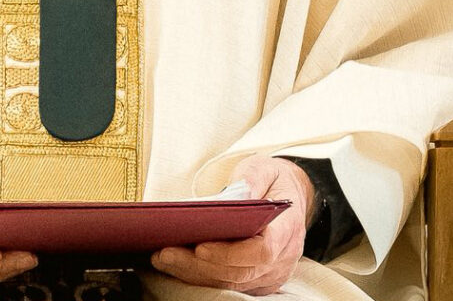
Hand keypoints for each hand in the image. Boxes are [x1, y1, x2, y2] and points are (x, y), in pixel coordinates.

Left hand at [150, 155, 314, 295]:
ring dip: (194, 274)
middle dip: (200, 266)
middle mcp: (282, 259)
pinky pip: (229, 285)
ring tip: (162, 258)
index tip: (200, 247)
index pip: (262, 251)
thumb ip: (253, 178)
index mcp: (287, 229)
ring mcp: (271, 274)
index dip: (230, 254)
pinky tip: (176, 264)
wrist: (290, 196)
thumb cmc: (273, 180)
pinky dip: (201, 277)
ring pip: (231, 284)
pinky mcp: (257, 280)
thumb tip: (239, 193)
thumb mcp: (265, 167)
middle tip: (165, 253)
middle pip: (239, 273)